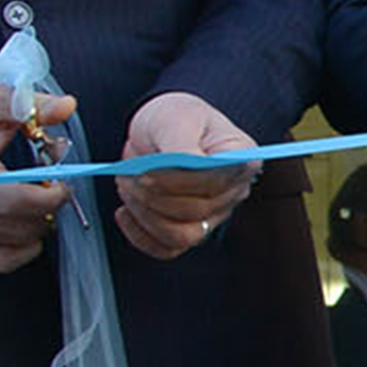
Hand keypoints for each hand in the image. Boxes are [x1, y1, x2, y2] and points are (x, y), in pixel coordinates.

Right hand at [0, 83, 68, 273]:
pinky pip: (1, 260)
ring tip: (40, 199)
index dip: (50, 197)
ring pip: (14, 241)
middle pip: (18, 223)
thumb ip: (32, 103)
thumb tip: (67, 106)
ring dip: (39, 224)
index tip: (63, 183)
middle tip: (56, 188)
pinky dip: (24, 249)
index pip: (14, 199)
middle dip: (50, 208)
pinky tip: (29, 226)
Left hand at [110, 90, 259, 262]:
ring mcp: (214, 214)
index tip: (146, 171)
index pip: (214, 183)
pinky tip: (125, 213)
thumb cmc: (175, 117)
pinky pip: (167, 248)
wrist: (163, 128)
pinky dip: (140, 236)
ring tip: (128, 188)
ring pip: (182, 235)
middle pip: (196, 211)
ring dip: (145, 215)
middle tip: (127, 174)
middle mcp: (234, 190)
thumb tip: (175, 170)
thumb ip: (180, 146)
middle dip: (152, 195)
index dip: (176, 182)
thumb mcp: (176, 117)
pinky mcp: (191, 229)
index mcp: (241, 159)